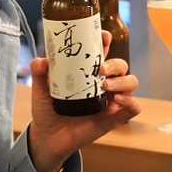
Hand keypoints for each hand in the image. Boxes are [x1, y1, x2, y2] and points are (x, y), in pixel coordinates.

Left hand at [27, 31, 140, 171]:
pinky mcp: (113, 119)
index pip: (102, 52)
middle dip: (115, 63)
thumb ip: (39, 73)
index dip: (105, 41)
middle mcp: (102, 84)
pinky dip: (130, 102)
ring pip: (131, 82)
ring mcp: (109, 100)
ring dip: (123, 80)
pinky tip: (117, 100)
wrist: (47, 136)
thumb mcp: (40, 89)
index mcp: (87, 72)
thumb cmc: (47, 109)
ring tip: (106, 85)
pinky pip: (133, 109)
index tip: (103, 35)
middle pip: (121, 65)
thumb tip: (42, 61)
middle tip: (100, 69)